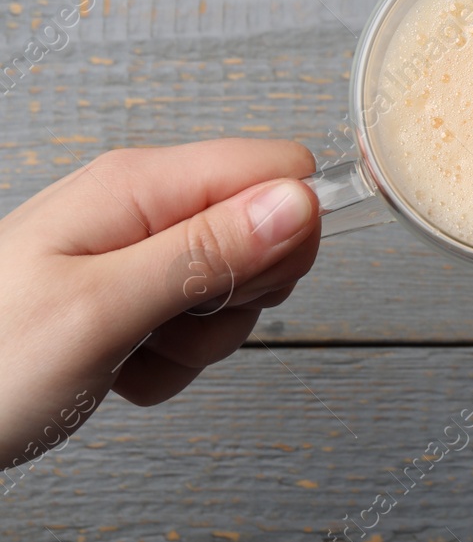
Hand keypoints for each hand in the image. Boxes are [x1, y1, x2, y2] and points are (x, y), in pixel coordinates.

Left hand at [0, 139, 319, 474]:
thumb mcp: (102, 312)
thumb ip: (207, 253)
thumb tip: (300, 202)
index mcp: (138, 186)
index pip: (278, 169)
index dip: (285, 231)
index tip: (246, 284)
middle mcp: (143, 208)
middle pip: (265, 232)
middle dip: (241, 297)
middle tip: (175, 324)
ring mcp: (137, 253)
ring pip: (236, 288)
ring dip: (201, 341)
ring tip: (134, 353)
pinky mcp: (132, 297)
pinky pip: (197, 328)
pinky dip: (171, 364)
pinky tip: (120, 372)